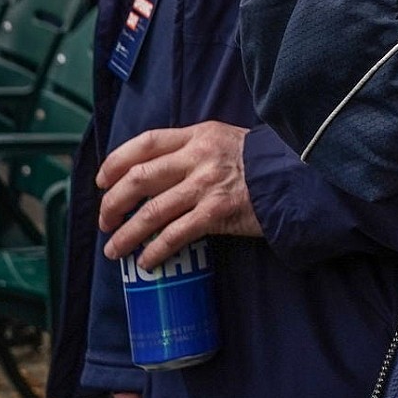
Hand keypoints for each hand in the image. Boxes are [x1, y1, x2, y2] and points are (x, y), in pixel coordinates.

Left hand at [98, 121, 260, 269]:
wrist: (297, 179)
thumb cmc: (260, 163)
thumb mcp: (224, 141)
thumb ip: (192, 150)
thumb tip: (155, 173)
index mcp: (198, 135)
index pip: (146, 142)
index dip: (117, 161)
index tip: (101, 180)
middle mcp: (199, 157)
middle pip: (140, 177)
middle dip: (113, 202)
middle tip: (105, 220)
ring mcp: (207, 185)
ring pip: (152, 211)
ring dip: (126, 234)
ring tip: (114, 249)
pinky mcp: (217, 213)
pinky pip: (175, 234)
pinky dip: (155, 250)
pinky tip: (146, 262)